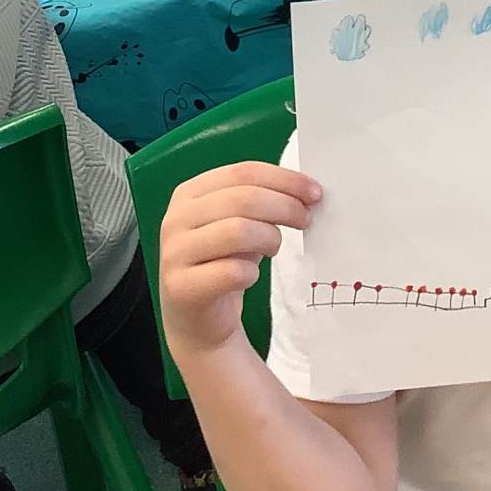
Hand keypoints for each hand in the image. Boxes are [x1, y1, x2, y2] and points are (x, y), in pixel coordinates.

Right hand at [159, 162, 322, 354]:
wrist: (198, 319)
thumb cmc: (224, 261)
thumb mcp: (241, 223)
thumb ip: (264, 201)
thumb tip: (310, 191)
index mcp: (190, 193)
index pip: (243, 172)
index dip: (284, 179)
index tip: (315, 193)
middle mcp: (176, 218)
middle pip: (243, 199)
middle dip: (285, 207)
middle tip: (306, 220)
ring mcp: (174, 253)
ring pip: (238, 231)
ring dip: (270, 239)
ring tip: (274, 248)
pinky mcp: (182, 287)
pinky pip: (231, 272)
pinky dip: (252, 273)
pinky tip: (250, 277)